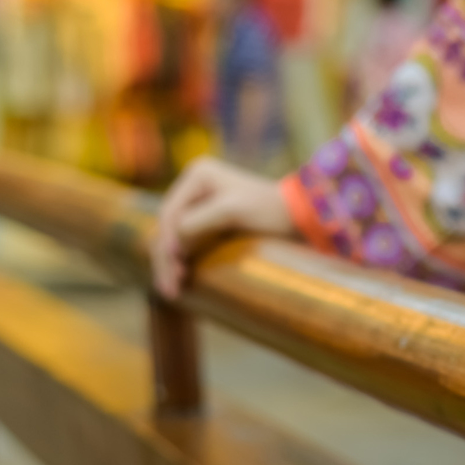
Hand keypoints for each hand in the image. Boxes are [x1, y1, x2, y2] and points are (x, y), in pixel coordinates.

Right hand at [151, 157, 293, 298]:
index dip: (167, 241)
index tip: (174, 266)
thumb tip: (171, 245)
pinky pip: (186, 242)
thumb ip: (197, 222)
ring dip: (170, 264)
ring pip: (175, 238)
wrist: (298, 216)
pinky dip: (182, 261)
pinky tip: (180, 279)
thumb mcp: (231, 211)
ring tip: (172, 291)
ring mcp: (199, 203)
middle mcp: (194, 185)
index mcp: (198, 174)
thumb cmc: (270, 209)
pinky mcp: (206, 220)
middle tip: (170, 289)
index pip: (170, 212)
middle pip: (169, 227)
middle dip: (166, 258)